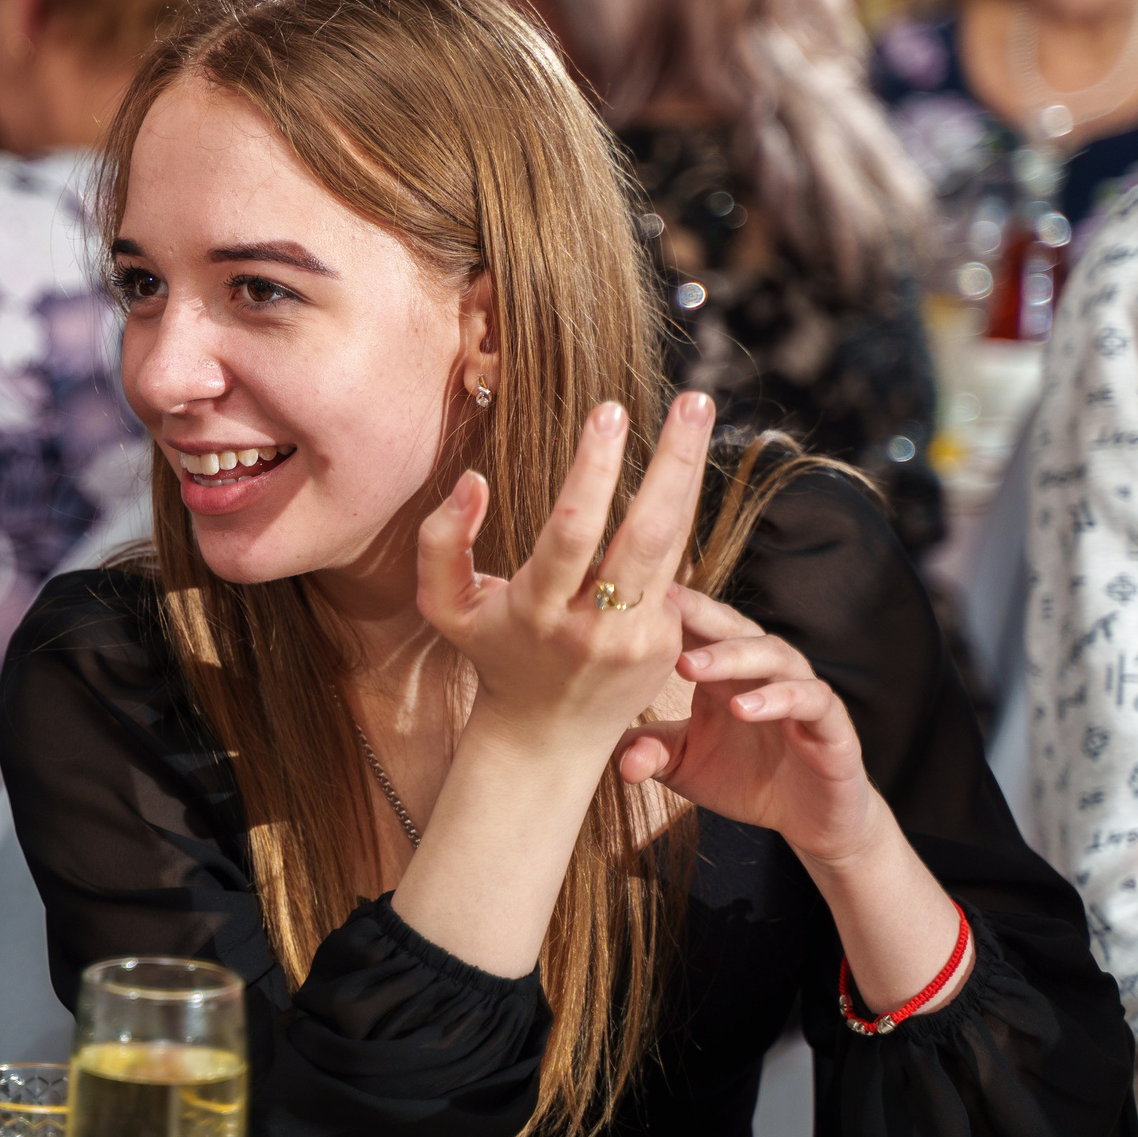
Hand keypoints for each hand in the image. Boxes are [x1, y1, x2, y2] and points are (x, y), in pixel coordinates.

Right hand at [415, 391, 715, 763]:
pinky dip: (668, 516)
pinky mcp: (667, 643)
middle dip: (672, 461)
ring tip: (696, 410)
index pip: (573, 530)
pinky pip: (671, 567)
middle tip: (692, 398)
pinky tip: (672, 474)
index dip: (593, 469)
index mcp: (537, 610)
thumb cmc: (493, 654)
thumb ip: (441, 542)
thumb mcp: (445, 606)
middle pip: (646, 534)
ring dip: (689, 473)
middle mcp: (594, 626)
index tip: (609, 410)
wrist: (545, 738)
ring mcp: (638, 638)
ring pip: (673, 543)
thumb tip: (472, 481)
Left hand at [615, 583, 883, 866]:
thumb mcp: (684, 767)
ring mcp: (801, 694)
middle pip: (734, 628)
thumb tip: (618, 761)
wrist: (811, 821)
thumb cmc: (743, 779)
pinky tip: (745, 708)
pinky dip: (779, 699)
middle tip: (661, 612)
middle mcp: (763, 673)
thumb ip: (649, 753)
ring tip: (691, 666)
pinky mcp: (832, 726)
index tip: (631, 596)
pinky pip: (811, 701)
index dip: (671, 611)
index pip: (698, 629)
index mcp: (723, 674)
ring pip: (774, 655)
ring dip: (732, 656)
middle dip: (698, 618)